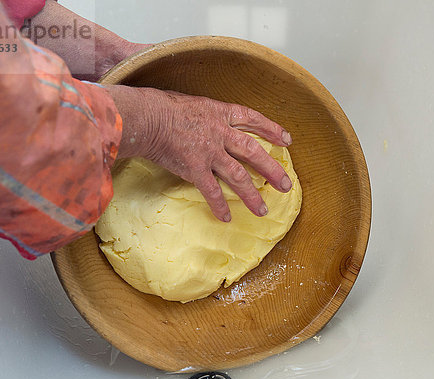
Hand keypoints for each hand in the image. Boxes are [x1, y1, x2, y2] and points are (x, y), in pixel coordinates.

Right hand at [106, 86, 292, 221]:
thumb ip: (209, 116)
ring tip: (262, 210)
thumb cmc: (164, 107)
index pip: (252, 120)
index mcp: (221, 113)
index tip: (286, 140)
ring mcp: (209, 152)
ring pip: (238, 176)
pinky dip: (219, 205)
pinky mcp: (195, 168)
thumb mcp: (194, 104)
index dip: (271, 129)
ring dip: (251, 195)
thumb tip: (212, 125)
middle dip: (272, 169)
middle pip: (253, 152)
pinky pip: (211, 191)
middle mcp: (220, 133)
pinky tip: (226, 217)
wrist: (147, 117)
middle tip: (286, 185)